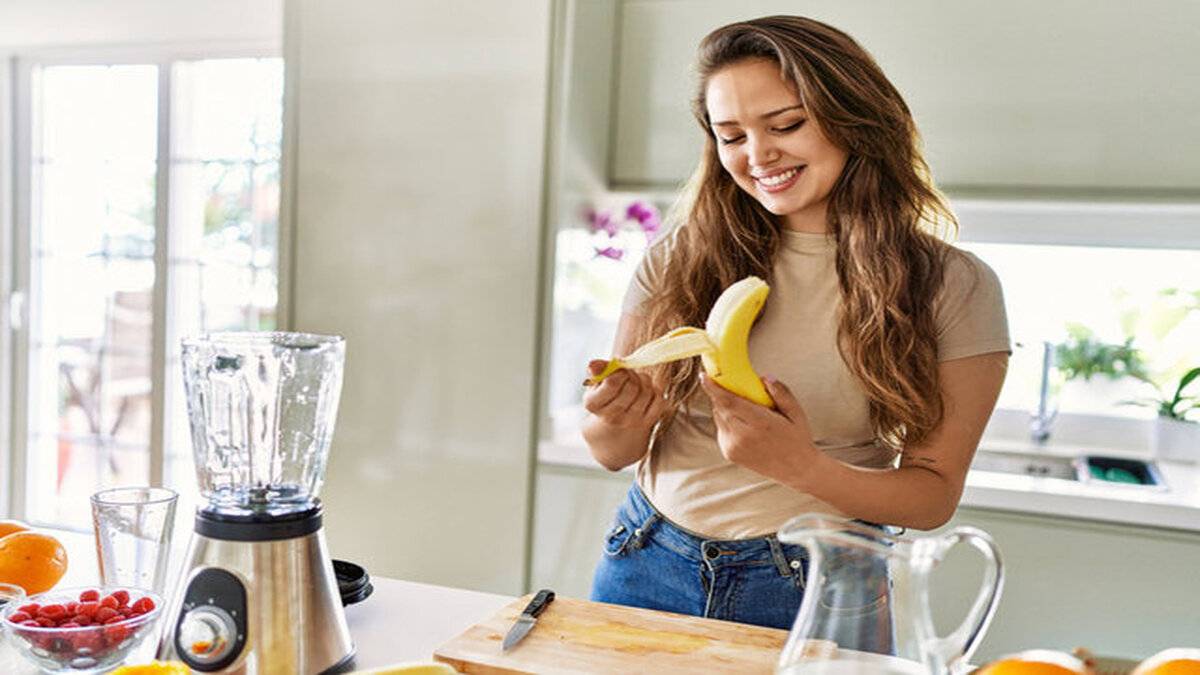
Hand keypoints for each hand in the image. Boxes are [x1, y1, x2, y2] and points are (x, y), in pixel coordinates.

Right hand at [583, 360, 666, 429]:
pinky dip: (656, 392)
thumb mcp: (596, 388)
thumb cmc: (604, 404)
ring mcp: (631, 422)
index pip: (612, 383)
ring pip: (646, 391)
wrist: (612, 437)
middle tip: (628, 375)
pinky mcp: (648, 423)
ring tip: (637, 382)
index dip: (619, 371)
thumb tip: (592, 364)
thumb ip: (597, 372)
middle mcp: (612, 417)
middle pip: (632, 386)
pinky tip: (647, 394)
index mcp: (594, 405)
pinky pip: (659, 400)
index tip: (618, 372)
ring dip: (644, 380)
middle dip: (632, 374)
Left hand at [700, 373, 819, 487]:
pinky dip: (726, 420)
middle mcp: (743, 436)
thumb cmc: (797, 438)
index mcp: (761, 423)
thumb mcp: (796, 413)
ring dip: (724, 406)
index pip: (728, 401)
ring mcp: (734, 447)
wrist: (796, 470)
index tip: (704, 376)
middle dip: (720, 393)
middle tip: (728, 382)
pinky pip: (721, 429)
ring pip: (718, 417)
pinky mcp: (729, 453)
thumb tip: (764, 378)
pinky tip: (743, 422)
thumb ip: (781, 393)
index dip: (713, 387)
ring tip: (742, 405)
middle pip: (720, 407)